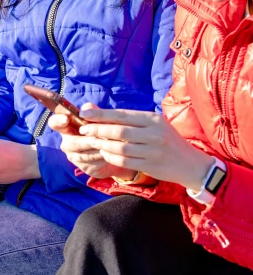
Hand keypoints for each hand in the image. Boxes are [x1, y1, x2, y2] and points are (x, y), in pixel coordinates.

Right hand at [49, 103, 135, 180]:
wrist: (114, 152)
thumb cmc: (102, 132)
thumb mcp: (99, 120)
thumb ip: (93, 112)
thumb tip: (87, 107)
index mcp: (67, 128)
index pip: (54, 123)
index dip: (58, 121)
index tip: (65, 119)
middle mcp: (67, 143)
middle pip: (72, 143)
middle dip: (88, 140)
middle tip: (101, 138)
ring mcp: (74, 157)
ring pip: (85, 154)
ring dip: (100, 149)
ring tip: (113, 144)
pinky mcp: (85, 167)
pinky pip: (94, 163)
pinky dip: (105, 157)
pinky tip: (113, 153)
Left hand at [78, 106, 214, 190]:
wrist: (190, 163)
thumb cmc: (164, 139)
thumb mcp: (150, 124)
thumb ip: (123, 118)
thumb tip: (91, 108)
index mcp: (153, 119)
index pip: (122, 115)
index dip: (100, 115)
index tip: (83, 115)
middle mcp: (154, 134)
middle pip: (119, 131)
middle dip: (97, 130)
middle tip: (83, 130)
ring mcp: (153, 151)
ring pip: (119, 147)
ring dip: (102, 145)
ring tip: (92, 141)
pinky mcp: (150, 165)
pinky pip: (123, 161)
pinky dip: (110, 156)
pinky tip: (104, 152)